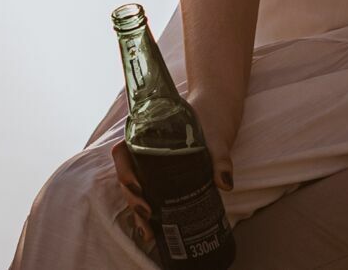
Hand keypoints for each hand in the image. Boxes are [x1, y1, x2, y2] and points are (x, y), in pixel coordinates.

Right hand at [109, 90, 238, 254]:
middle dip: (132, 199)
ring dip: (137, 211)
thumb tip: (224, 184)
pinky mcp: (164, 178)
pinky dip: (148, 213)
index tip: (137, 187)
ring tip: (147, 231)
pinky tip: (153, 230)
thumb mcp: (216, 137)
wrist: (218, 115)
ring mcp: (153, 166)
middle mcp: (145, 151)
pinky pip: (150, 194)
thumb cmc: (212, 120)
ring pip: (135, 189)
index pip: (123, 152)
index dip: (124, 171)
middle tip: (147, 214)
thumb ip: (220, 158)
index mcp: (147, 134)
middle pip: (127, 177)